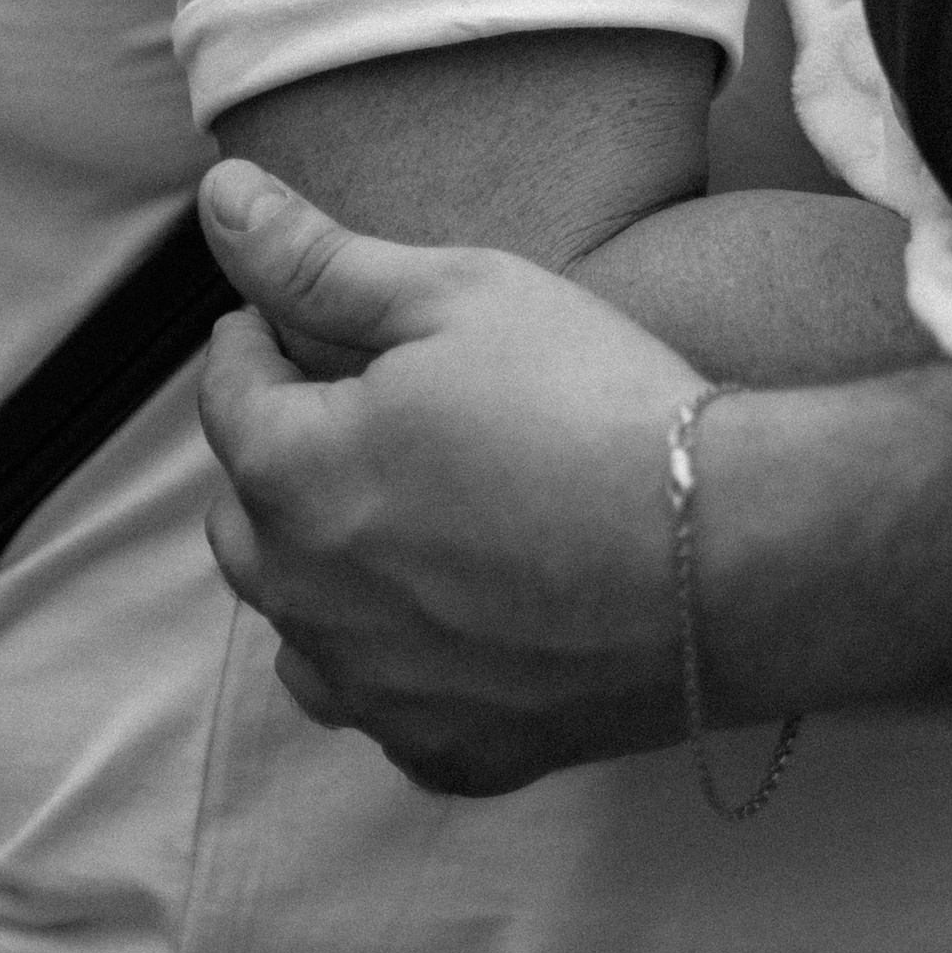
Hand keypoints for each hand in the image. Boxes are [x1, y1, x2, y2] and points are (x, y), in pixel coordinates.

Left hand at [196, 157, 702, 794]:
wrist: (730, 554)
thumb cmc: (596, 405)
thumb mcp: (461, 294)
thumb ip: (320, 258)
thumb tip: (221, 199)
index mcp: (295, 475)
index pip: (231, 393)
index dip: (260, 340)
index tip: (293, 321)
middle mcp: (308, 601)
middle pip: (246, 517)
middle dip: (281, 455)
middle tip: (362, 412)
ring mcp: (376, 692)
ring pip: (299, 624)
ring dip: (323, 569)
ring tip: (405, 517)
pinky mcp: (448, 753)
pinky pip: (380, 703)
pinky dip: (394, 658)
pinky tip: (461, 613)